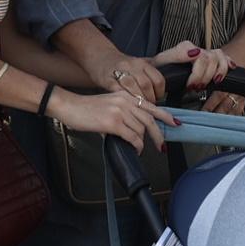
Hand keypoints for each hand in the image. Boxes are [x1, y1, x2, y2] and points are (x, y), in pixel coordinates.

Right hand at [48, 86, 176, 147]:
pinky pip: (132, 137)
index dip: (165, 116)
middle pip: (150, 120)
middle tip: (162, 146)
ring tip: (138, 147)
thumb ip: (123, 112)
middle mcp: (126, 102)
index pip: (151, 106)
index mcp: (126, 96)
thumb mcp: (109, 103)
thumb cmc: (85, 108)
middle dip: (158, 135)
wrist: (69, 106)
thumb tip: (133, 130)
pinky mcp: (113, 123)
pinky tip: (134, 149)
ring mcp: (120, 112)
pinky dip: (136, 145)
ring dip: (142, 142)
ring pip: (141, 130)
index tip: (176, 123)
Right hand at [92, 45, 170, 103]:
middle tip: (149, 107)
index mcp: (141, 62)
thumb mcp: (138, 64)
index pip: (157, 78)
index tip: (158, 99)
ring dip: (139, 102)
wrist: (98, 57)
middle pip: (146, 85)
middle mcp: (131, 65)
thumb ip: (151, 73)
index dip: (160, 92)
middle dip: (150, 99)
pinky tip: (126, 106)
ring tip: (140, 110)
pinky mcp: (106, 80)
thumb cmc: (120, 64)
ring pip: (133, 89)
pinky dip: (124, 101)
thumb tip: (166, 87)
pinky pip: (118, 92)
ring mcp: (118, 72)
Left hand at [152, 39, 231, 94]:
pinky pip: (224, 58)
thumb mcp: (162, 61)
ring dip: (219, 72)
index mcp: (187, 47)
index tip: (190, 86)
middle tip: (197, 88)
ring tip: (214, 82)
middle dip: (205, 76)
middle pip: (212, 59)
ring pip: (220, 58)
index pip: (201, 57)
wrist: (159, 69)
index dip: (198, 74)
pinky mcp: (210, 60)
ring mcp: (205, 54)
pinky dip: (228, 63)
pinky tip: (230, 68)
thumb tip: (195, 52)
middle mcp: (198, 49)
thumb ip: (178, 54)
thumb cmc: (161, 67)